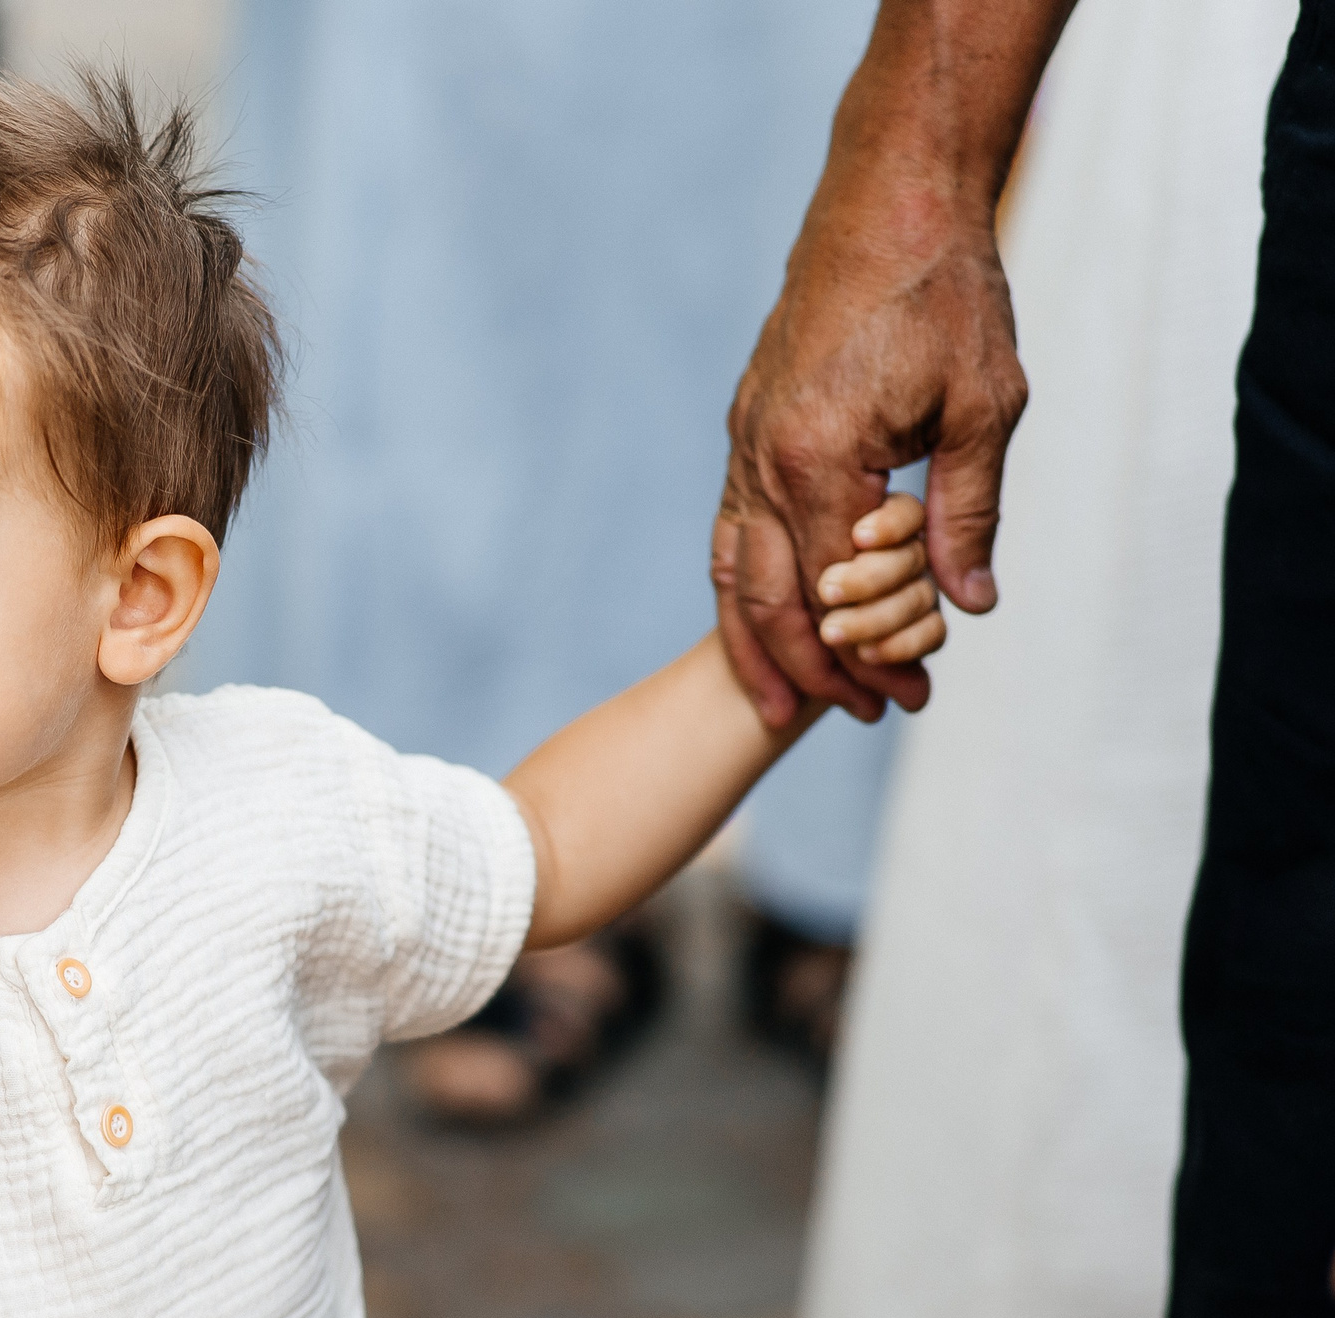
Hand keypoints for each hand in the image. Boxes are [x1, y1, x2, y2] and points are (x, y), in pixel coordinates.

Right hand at [714, 197, 1023, 727]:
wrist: (886, 203)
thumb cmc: (943, 296)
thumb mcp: (984, 406)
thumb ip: (968, 511)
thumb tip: (966, 606)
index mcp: (817, 458)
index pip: (835, 593)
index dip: (871, 655)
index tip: (912, 695)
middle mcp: (762, 460)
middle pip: (768, 600)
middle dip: (813, 671)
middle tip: (864, 716)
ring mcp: (744, 443)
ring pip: (733, 572)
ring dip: (758, 644)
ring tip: (785, 703)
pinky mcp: (747, 427)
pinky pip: (732, 530)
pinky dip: (745, 587)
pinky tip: (770, 615)